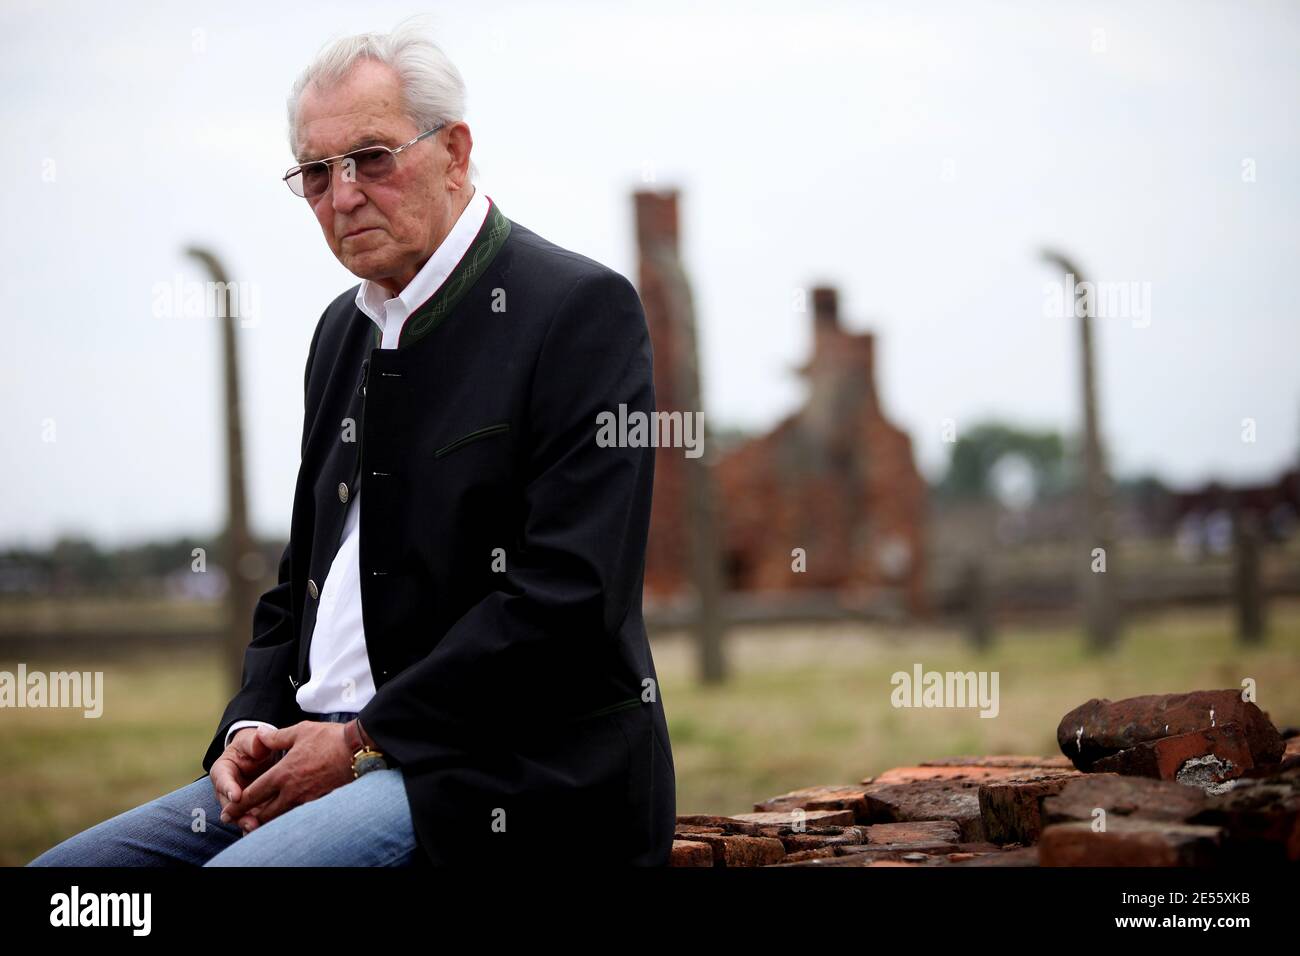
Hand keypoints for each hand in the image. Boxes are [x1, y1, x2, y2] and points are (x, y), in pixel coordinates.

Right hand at [210, 727, 278, 832]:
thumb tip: (259, 740)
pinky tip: (265, 830)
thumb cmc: (254, 746)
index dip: (228, 788)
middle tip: (248, 820)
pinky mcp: (250, 808)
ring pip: (239, 814)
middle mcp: (226, 789)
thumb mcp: (253, 741)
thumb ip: (255, 743)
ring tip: (256, 828)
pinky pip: (252, 817)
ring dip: (247, 822)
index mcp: (222, 770)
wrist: (261, 755)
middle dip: (238, 813)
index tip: (236, 795)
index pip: (222, 779)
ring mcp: (237, 801)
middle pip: (228, 804)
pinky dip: (258, 824)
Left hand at [219, 721, 354, 831]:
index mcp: (282, 774)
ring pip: (281, 817)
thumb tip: (259, 733)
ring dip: (268, 821)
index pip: (254, 794)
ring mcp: (307, 799)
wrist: (358, 751)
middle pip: (265, 812)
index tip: (227, 812)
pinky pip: (298, 815)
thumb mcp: (300, 731)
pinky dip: (288, 817)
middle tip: (238, 821)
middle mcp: (292, 791)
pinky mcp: (320, 802)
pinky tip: (286, 815)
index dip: (238, 805)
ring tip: (258, 822)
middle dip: (250, 817)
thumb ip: (276, 737)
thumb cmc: (329, 739)